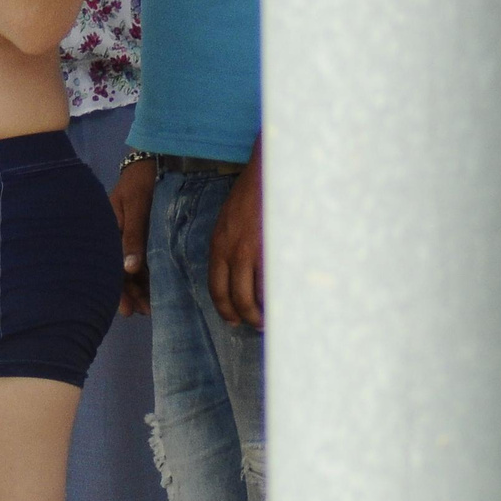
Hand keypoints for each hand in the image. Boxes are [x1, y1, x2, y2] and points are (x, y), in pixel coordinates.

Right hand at [113, 153, 154, 316]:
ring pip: (131, 269)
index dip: (117, 290)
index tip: (126, 310)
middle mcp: (116, 238)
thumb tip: (129, 269)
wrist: (151, 161)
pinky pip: (142, 259)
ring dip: (140, 287)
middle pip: (119, 272)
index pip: (109, 267)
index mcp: (108, 232)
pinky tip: (156, 287)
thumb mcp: (136, 207)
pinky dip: (147, 274)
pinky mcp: (142, 235)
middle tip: (145, 312)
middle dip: (131, 294)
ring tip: (152, 305)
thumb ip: (133, 236)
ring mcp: (129, 237)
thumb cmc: (141, 182)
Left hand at [209, 141, 262, 327]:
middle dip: (244, 316)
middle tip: (254, 325)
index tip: (232, 319)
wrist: (267, 175)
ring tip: (270, 319)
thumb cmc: (250, 196)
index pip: (216, 287)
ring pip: (254, 295)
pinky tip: (284, 304)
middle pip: (235, 297)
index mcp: (218, 245)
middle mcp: (233, 252)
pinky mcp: (273, 250)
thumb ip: (229, 247)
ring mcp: (254, 252)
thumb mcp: (228, 222)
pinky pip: (273, 284)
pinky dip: (277, 298)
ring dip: (261, 312)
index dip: (224, 308)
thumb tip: (237, 273)